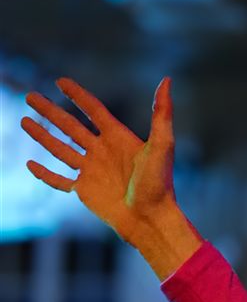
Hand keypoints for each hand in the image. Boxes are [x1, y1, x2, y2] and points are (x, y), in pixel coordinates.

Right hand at [22, 78, 198, 279]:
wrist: (151, 220)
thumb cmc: (159, 185)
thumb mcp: (163, 145)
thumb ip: (162, 113)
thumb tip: (167, 81)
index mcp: (118, 138)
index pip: (94, 110)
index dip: (77, 95)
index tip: (60, 81)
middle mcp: (103, 152)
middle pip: (71, 126)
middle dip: (50, 111)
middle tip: (30, 96)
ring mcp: (92, 171)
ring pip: (61, 149)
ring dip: (42, 135)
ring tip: (24, 120)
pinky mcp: (85, 191)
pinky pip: (59, 180)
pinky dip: (45, 173)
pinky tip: (30, 163)